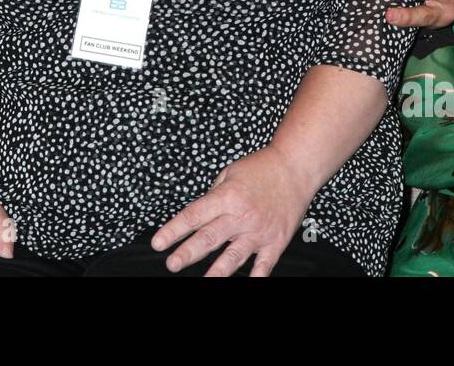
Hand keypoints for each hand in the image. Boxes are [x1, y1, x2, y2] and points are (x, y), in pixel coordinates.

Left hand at [151, 145, 314, 276]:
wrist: (295, 167)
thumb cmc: (261, 168)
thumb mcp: (229, 173)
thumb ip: (213, 195)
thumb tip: (199, 215)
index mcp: (227, 197)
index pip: (193, 216)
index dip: (173, 230)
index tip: (158, 242)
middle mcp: (241, 216)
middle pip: (209, 238)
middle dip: (187, 253)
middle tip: (172, 264)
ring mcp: (258, 231)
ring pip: (233, 256)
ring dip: (216, 272)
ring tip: (203, 282)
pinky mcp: (275, 242)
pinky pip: (263, 266)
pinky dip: (255, 278)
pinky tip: (245, 285)